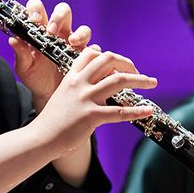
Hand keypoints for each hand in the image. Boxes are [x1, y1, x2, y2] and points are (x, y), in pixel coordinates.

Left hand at [9, 0, 91, 109]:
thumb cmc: (34, 77)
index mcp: (40, 30)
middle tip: (51, 31)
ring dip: (79, 34)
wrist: (48, 96)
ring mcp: (74, 44)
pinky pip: (94, 50)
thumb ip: (20, 53)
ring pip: (84, 29)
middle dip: (58, 17)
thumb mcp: (24, 67)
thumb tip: (13, 40)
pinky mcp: (86, 57)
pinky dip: (93, 52)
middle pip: (64, 11)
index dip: (36, 9)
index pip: (38, 8)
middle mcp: (59, 32)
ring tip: (72, 43)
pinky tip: (84, 58)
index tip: (34, 20)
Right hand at [31, 47, 156, 156]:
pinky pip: (119, 112)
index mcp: (72, 76)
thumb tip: (98, 80)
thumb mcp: (63, 95)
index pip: (92, 55)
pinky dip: (137, 110)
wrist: (41, 137)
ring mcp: (85, 99)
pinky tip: (148, 110)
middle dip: (127, 64)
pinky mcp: (91, 116)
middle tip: (138, 73)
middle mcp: (79, 83)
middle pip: (108, 60)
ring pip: (118, 80)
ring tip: (152, 83)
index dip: (109, 56)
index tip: (120, 64)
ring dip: (140, 80)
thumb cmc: (54, 119)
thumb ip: (78, 85)